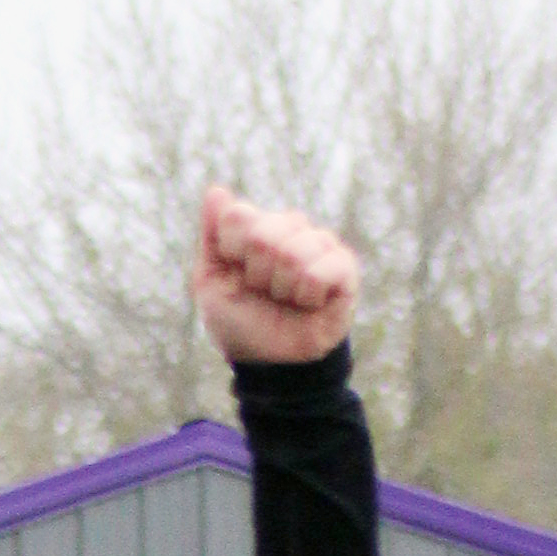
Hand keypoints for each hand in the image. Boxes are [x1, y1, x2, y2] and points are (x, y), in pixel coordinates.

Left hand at [192, 192, 359, 368]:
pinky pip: (319, 269)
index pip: (238, 217)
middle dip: (257, 275)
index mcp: (258, 227)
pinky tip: (310, 304)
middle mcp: (290, 229)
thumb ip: (213, 236)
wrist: (271, 365)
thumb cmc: (241, 325)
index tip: (238, 277)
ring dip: (282, 289)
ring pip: (292, 252)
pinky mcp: (344, 268)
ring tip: (287, 301)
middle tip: (265, 293)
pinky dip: (307, 295)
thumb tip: (216, 190)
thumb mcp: (211, 283)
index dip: (232, 254)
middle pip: (263, 233)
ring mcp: (320, 245)